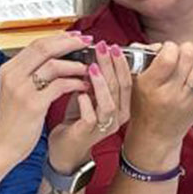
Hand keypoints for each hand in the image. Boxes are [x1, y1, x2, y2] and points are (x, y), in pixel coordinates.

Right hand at [0, 32, 91, 165]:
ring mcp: (22, 89)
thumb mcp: (15, 91)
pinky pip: (59, 85)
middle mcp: (12, 75)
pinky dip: (75, 82)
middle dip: (69, 43)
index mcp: (8, 69)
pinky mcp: (33, 104)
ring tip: (87, 68)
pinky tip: (83, 85)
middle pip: (45, 48)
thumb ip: (29, 73)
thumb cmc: (10, 121)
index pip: (36, 44)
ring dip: (75, 64)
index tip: (76, 36)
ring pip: (54, 65)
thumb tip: (56, 58)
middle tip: (87, 42)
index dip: (59, 38)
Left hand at [48, 41, 131, 173]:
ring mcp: (104, 127)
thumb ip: (94, 78)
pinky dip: (86, 102)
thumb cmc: (77, 118)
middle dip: (111, 65)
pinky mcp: (88, 134)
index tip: (112, 46)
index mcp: (121, 106)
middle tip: (103, 48)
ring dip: (100, 83)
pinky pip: (91, 117)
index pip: (127, 81)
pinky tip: (79, 92)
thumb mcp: (89, 94)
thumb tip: (92, 53)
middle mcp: (118, 117)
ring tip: (91, 67)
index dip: (121, 63)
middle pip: (120, 88)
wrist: (65, 147)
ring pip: (108, 103)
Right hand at [125, 41, 192, 169]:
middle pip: (188, 57)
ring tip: (185, 68)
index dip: (169, 47)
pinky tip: (191, 77)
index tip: (165, 50)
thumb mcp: (134, 81)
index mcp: (150, 86)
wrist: (155, 136)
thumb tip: (159, 45)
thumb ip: (141, 56)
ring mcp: (187, 101)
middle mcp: (170, 94)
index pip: (169, 56)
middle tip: (177, 57)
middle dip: (183, 51)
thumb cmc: (142, 104)